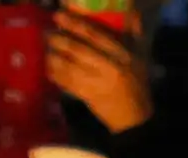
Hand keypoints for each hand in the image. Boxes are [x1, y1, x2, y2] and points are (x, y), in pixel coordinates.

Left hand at [46, 6, 154, 133]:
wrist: (135, 116)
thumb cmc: (137, 81)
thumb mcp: (140, 54)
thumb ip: (134, 31)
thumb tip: (132, 9)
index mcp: (121, 53)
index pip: (94, 35)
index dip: (75, 24)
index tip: (59, 15)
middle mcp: (109, 67)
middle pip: (78, 49)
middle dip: (59, 39)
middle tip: (47, 33)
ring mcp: (97, 83)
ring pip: (69, 66)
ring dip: (54, 57)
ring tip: (47, 49)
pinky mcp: (88, 96)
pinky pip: (67, 83)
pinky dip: (55, 75)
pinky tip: (49, 68)